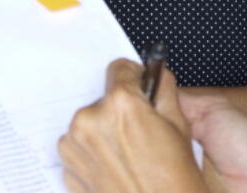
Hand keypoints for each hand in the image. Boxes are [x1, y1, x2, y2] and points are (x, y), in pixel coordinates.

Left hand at [59, 58, 205, 192]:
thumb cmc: (173, 179)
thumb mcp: (179, 124)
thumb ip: (163, 88)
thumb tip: (155, 73)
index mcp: (120, 104)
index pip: (120, 68)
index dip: (136, 79)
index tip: (141, 90)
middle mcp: (90, 120)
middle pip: (105, 98)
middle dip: (121, 110)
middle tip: (142, 133)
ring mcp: (74, 145)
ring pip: (91, 122)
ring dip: (105, 130)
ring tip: (129, 155)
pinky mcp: (67, 167)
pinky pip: (80, 146)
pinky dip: (95, 152)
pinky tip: (116, 167)